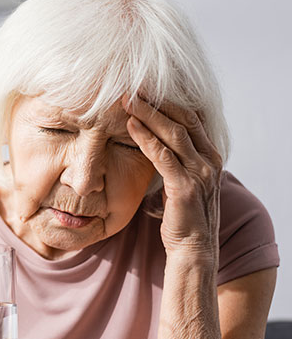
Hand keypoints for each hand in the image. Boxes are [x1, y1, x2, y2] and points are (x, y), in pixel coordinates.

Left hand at [123, 95, 222, 263]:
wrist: (193, 250)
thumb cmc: (183, 218)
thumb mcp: (182, 183)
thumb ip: (174, 163)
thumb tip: (155, 146)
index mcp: (210, 158)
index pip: (192, 120)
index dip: (170, 102)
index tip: (148, 89)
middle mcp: (209, 161)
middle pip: (183, 120)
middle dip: (158, 102)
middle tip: (134, 87)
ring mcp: (200, 174)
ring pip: (173, 134)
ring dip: (148, 114)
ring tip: (127, 101)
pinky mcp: (185, 187)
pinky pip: (162, 156)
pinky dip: (145, 138)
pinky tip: (130, 126)